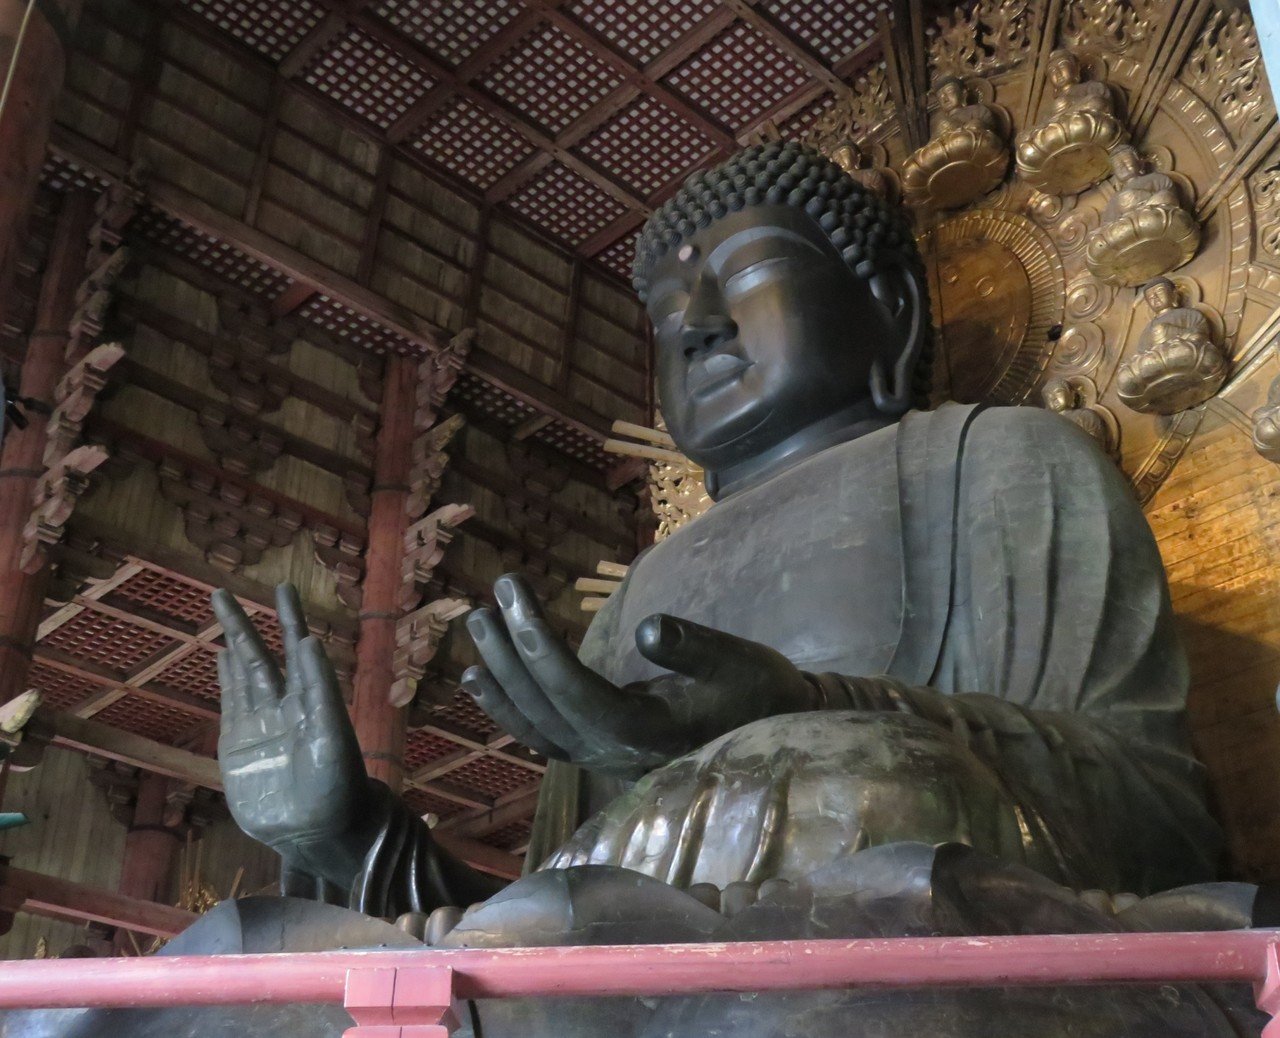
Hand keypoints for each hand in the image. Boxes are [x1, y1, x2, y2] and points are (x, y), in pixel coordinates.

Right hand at [213, 584, 373, 887]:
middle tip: (224, 590)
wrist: (318, 833)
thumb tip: (310, 642)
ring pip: (243, 675)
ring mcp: (258, 725)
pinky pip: (230, 706)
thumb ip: (321, 691)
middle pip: (261, 656)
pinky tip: (222, 658)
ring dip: (233, 644)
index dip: (290, 619)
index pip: (298, 648)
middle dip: (245, 623)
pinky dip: (225, 680)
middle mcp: (284, 706)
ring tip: (224, 614)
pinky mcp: (237, 749)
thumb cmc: (337, 786)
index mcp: (312, 699)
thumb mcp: (333, 736)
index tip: (283, 589)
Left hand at [462, 574, 816, 776]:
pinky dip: (505, 705)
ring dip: (499, 677)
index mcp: (646, 730)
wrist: (769, 732)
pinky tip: (478, 676)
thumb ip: (695, 648)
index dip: (538, 644)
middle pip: (544, 706)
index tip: (513, 593)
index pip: (575, 690)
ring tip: (475, 626)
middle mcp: (613, 752)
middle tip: (487, 599)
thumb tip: (648, 627)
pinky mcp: (597, 748)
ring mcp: (601, 756)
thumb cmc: (757, 691)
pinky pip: (539, 732)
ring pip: (534, 724)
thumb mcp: (741, 662)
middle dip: (509, 652)